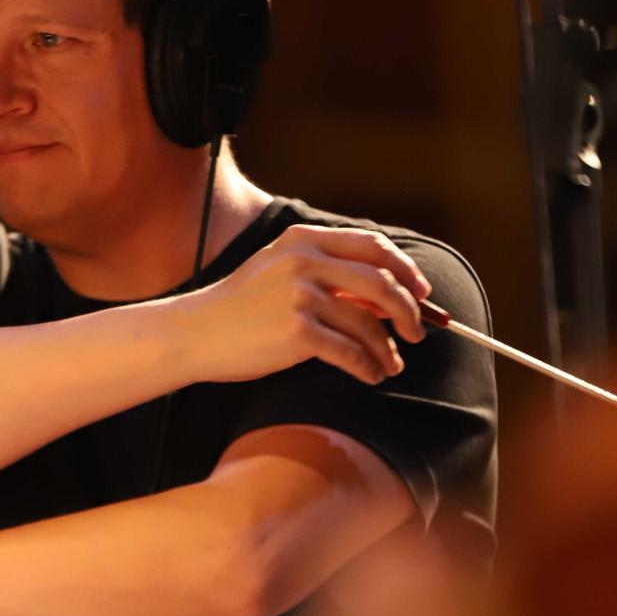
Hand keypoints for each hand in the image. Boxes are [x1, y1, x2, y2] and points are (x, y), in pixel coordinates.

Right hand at [179, 223, 430, 386]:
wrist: (196, 333)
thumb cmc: (242, 307)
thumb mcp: (280, 271)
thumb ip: (328, 273)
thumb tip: (387, 295)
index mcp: (304, 240)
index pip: (373, 246)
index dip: (405, 270)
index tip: (421, 292)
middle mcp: (304, 261)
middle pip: (381, 282)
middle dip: (409, 310)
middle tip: (418, 333)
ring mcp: (300, 296)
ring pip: (368, 323)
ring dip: (388, 349)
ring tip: (391, 365)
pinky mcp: (296, 332)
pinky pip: (350, 352)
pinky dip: (368, 367)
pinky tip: (372, 375)